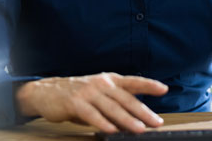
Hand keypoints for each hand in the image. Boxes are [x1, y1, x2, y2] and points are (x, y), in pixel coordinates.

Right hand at [16, 72, 167, 133]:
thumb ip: (116, 104)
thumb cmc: (79, 95)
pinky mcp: (75, 102)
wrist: (47, 91)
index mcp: (111, 80)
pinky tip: (111, 131)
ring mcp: (89, 92)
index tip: (164, 89)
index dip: (149, 85)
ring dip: (127, 120)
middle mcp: (102, 83)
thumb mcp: (100, 93)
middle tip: (156, 122)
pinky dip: (103, 123)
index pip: (134, 82)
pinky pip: (92, 114)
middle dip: (143, 112)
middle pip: (126, 99)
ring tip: (139, 129)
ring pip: (112, 108)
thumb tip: (136, 119)